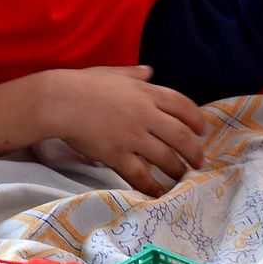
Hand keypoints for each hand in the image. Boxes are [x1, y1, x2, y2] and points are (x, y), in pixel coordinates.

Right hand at [48, 65, 207, 196]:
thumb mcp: (112, 73)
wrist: (58, 101)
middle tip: (199, 162)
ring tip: (182, 178)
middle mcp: (145, 114)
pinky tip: (158, 193)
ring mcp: (132, 135)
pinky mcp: (116, 154)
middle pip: (180, 135)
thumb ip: (134, 73)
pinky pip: (140, 174)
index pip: (182, 105)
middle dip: (194, 151)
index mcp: (146, 92)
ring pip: (165, 157)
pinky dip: (152, 186)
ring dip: (177, 170)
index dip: (196, 119)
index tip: (203, 130)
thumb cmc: (82, 84)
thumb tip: (149, 70)